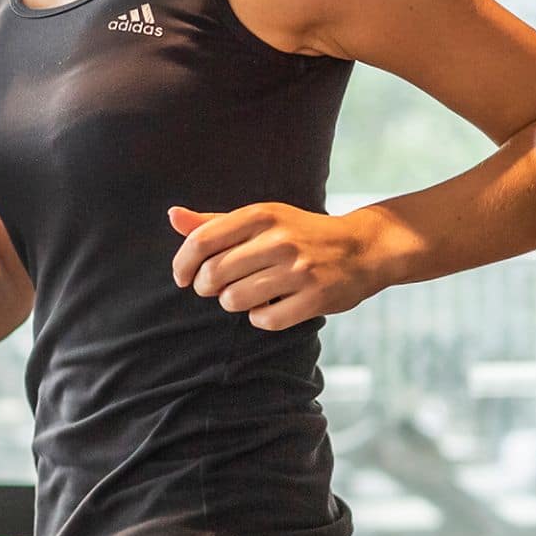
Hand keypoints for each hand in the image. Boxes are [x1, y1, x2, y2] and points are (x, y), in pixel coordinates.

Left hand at [168, 203, 401, 331]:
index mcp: (262, 215)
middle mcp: (280, 239)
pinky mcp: (315, 298)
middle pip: (214, 275)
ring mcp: (300, 269)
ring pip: (235, 300)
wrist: (363, 248)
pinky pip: (265, 320)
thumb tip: (172, 215)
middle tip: (218, 287)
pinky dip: (261, 318)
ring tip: (249, 294)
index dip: (183, 264)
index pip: (202, 240)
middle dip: (208, 287)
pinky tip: (271, 307)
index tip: (182, 278)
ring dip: (234, 303)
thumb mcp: (262, 219)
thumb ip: (215, 221)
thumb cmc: (301, 234)